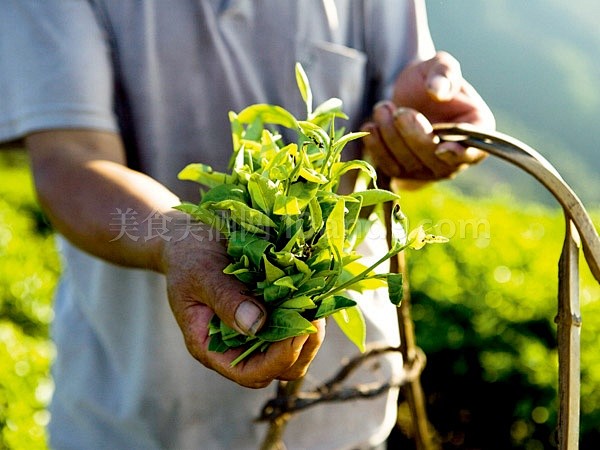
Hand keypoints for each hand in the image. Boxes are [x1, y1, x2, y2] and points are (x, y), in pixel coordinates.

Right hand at [160, 215, 324, 388]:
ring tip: (317, 302)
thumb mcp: (201, 274)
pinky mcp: (270, 312)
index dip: (278, 360)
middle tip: (315, 315)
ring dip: (310, 331)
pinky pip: (296, 324)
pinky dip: (308, 313)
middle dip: (302, 347)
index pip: (250, 373)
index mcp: (211, 347)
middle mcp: (236, 346)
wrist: (190, 238)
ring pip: (294, 350)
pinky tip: (314, 292)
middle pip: (279, 369)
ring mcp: (256, 331)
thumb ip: (225, 299)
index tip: (298, 331)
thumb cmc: (189, 257)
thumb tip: (257, 324)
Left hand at [362, 51, 494, 183]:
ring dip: (392, 137)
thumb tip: (437, 91)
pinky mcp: (404, 172)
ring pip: (410, 164)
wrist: (407, 92)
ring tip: (383, 107)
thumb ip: (444, 73)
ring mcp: (429, 168)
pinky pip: (390, 168)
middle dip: (414, 135)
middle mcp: (455, 156)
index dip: (459, 154)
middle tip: (399, 111)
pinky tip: (371, 126)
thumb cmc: (430, 78)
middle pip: (436, 159)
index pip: (474, 151)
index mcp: (476, 129)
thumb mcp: (439, 65)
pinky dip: (378, 148)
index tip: (441, 148)